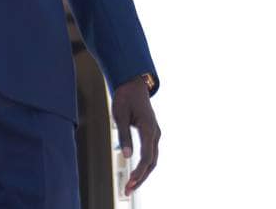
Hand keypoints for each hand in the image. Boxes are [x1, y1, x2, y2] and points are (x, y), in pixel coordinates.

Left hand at [112, 76, 160, 194]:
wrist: (133, 84)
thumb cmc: (125, 97)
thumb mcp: (120, 114)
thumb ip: (124, 135)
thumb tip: (125, 156)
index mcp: (148, 128)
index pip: (147, 156)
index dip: (139, 172)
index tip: (130, 183)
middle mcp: (155, 133)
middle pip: (152, 162)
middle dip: (141, 178)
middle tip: (127, 191)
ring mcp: (155, 133)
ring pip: (153, 160)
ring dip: (143, 174)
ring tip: (130, 186)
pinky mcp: (151, 133)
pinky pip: (151, 154)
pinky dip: (144, 166)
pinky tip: (135, 174)